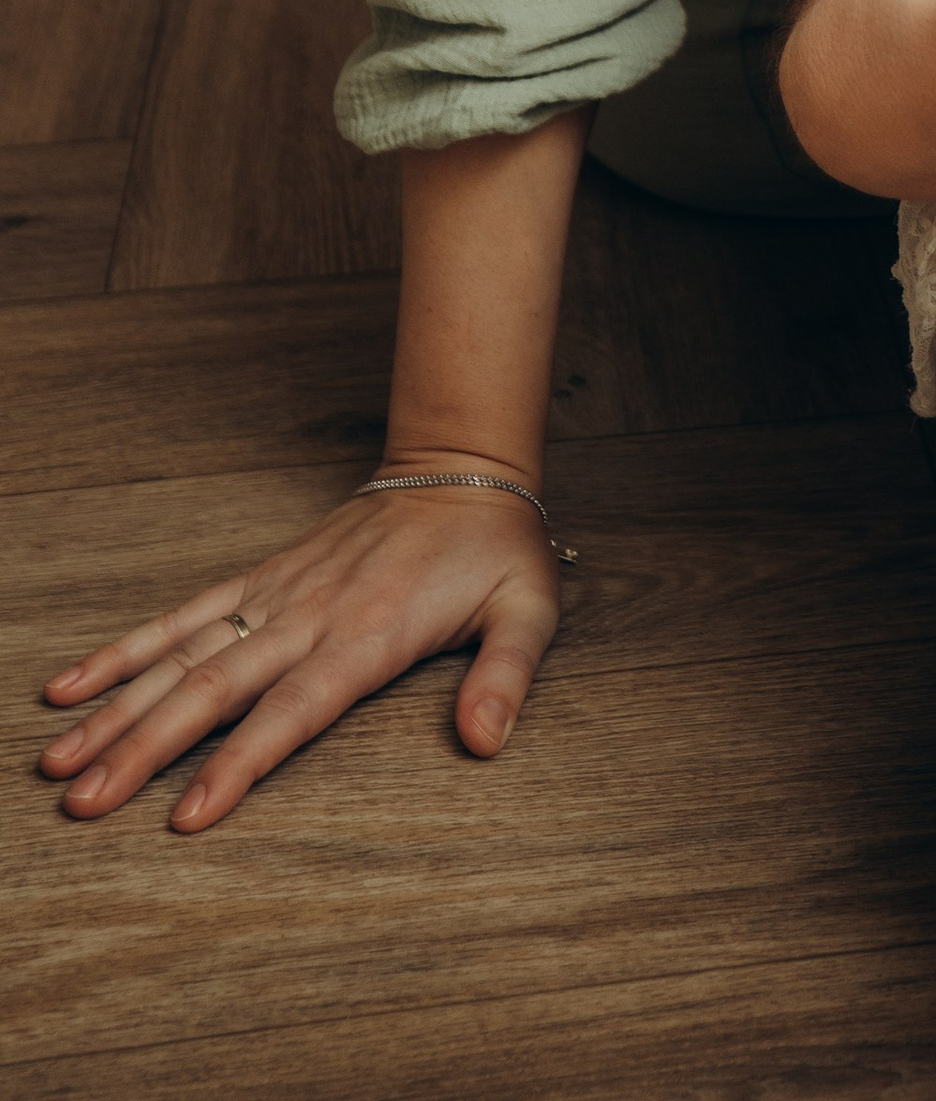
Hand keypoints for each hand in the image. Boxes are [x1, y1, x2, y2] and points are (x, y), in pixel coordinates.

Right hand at [39, 468, 559, 828]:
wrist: (462, 468)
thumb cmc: (495, 551)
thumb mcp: (528, 609)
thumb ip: (505, 676)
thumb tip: (485, 742)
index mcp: (369, 634)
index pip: (294, 710)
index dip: (241, 762)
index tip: (188, 815)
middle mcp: (309, 615)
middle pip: (215, 690)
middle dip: (145, 750)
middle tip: (84, 805)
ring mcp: (275, 594)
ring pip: (182, 656)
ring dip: (118, 709)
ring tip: (59, 763)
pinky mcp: (260, 577)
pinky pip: (183, 614)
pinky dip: (125, 648)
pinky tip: (71, 685)